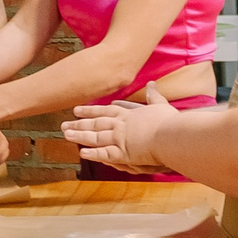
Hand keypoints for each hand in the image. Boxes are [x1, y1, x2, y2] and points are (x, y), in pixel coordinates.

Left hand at [61, 99, 178, 171]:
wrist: (173, 135)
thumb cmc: (169, 121)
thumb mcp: (160, 104)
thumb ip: (154, 95)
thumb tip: (152, 83)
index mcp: (129, 115)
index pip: (106, 111)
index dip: (91, 111)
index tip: (78, 109)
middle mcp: (121, 125)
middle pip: (96, 123)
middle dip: (79, 123)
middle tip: (64, 123)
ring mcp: (121, 138)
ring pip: (96, 137)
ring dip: (80, 136)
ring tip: (66, 135)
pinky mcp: (124, 153)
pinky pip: (105, 154)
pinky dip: (93, 154)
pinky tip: (82, 153)